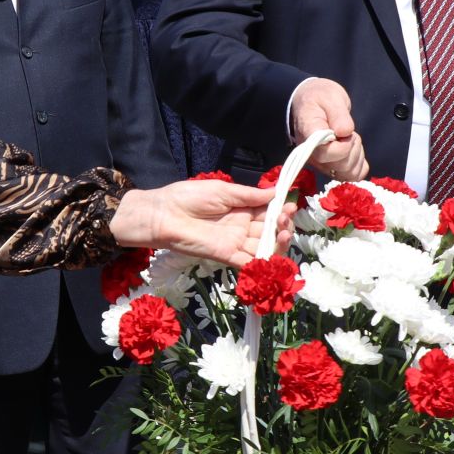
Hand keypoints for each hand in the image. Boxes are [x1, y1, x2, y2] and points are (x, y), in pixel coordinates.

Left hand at [112, 181, 291, 265]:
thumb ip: (249, 195)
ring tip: (283, 233)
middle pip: (269, 231)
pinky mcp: (227, 256)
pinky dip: (263, 263)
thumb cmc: (188, 197)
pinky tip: (275, 257)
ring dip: (277, 243)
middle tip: (285, 219)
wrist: (163, 214)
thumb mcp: (223, 190)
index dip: (281, 211)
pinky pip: (249, 263)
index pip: (267, 212)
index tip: (291, 205)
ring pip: (263, 247)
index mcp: (241, 209)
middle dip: (282, 226)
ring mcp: (235, 243)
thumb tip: (276, 192)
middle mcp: (241, 227)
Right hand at [289, 78, 367, 180]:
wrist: (312, 104)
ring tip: (350, 139)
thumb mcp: (330, 97)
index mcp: (309, 135)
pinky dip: (359, 165)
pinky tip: (354, 151)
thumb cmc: (320, 99)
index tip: (347, 132)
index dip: (343, 147)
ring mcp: (322, 164)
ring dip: (357, 155)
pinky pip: (351, 176)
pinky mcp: (331, 167)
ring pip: (347, 173)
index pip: (324, 153)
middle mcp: (312, 155)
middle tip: (349, 131)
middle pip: (340, 165)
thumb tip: (344, 131)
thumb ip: (338, 113)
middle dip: (353, 147)